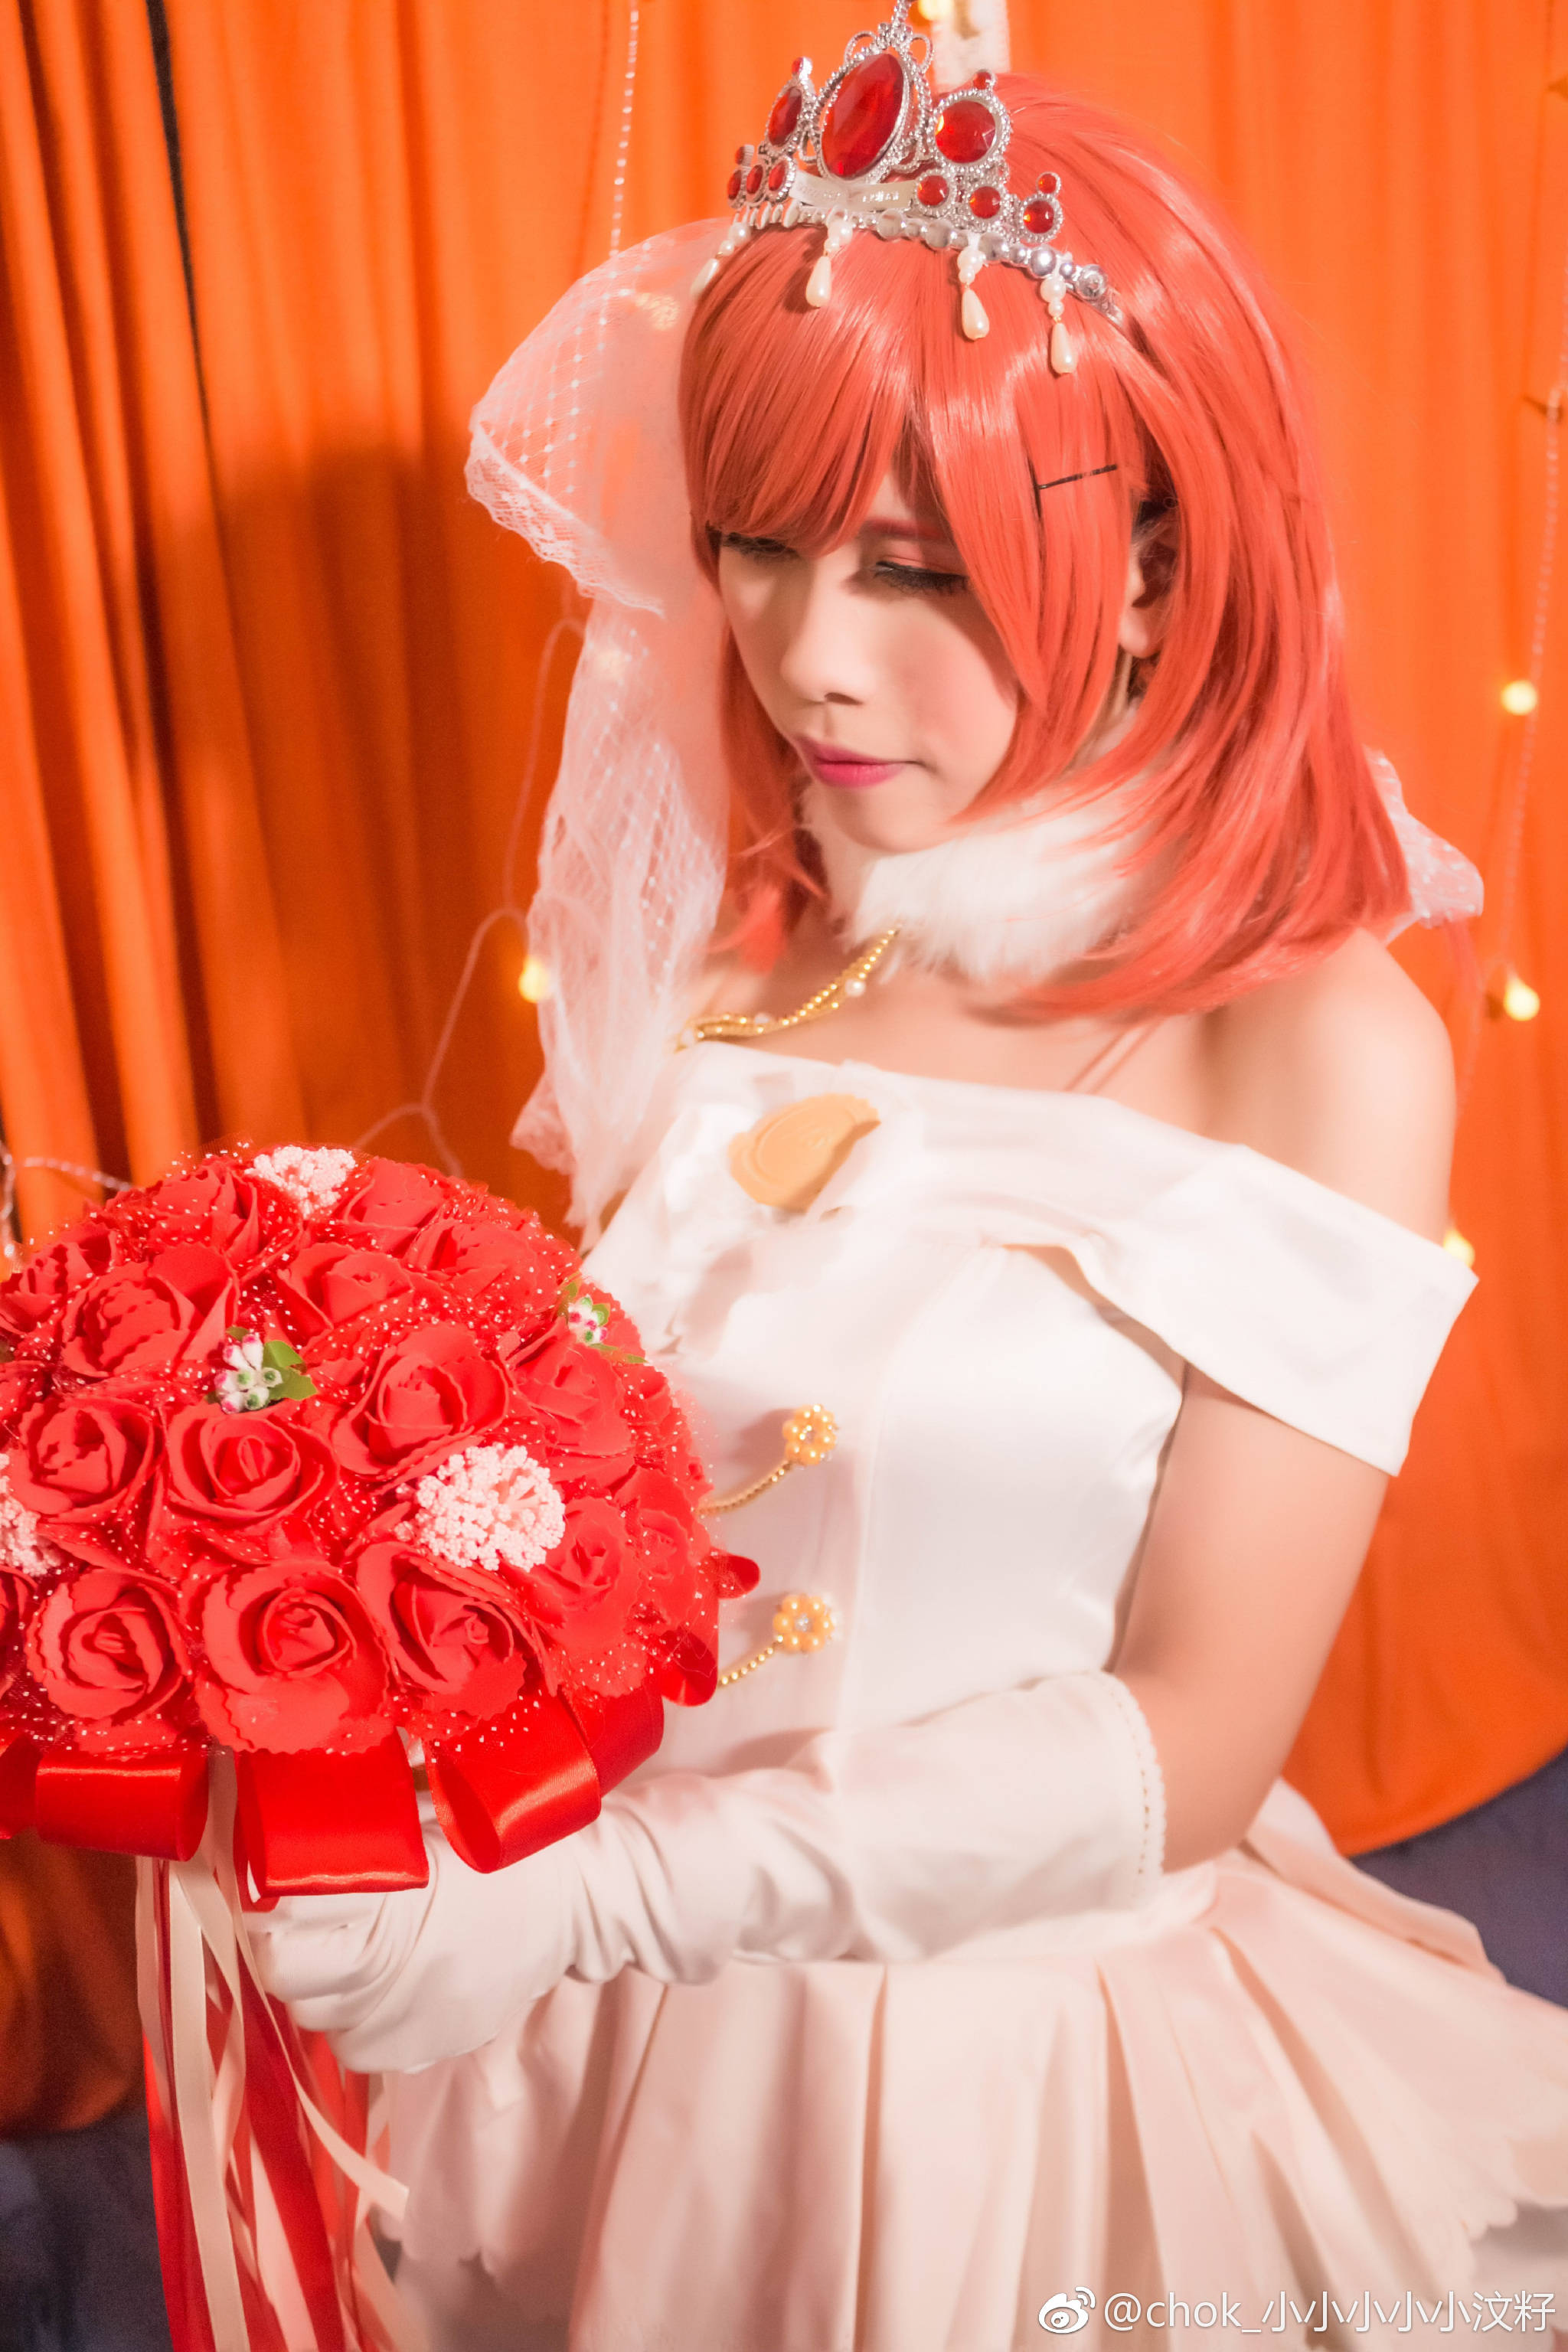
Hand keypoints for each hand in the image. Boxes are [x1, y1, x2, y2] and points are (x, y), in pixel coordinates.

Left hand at [244, 1798, 575, 2071]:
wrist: (578, 1894)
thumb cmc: (496, 1839)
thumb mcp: (421, 1813)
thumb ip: (354, 1826)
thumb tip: (280, 1828)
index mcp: (389, 1903)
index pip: (281, 1928)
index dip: (268, 1902)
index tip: (276, 1880)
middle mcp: (390, 1973)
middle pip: (289, 1978)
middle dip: (288, 1943)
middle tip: (305, 1914)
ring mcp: (410, 2020)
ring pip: (317, 2020)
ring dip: (320, 1985)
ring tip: (350, 1945)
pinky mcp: (430, 2048)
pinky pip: (358, 2048)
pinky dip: (356, 2018)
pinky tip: (381, 1982)